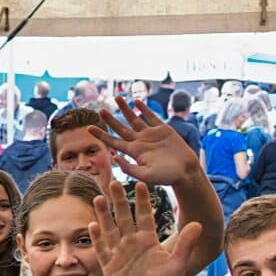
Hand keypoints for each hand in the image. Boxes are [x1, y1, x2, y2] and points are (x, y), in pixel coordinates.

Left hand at [89, 97, 203, 186]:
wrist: (185, 171)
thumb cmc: (166, 176)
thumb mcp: (145, 175)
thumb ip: (129, 168)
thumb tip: (114, 158)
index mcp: (134, 152)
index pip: (113, 142)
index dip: (101, 135)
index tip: (89, 128)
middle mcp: (140, 142)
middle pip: (121, 128)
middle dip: (110, 119)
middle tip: (100, 109)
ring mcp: (151, 135)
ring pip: (134, 119)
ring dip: (125, 109)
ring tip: (117, 98)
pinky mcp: (163, 130)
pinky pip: (151, 117)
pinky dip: (144, 109)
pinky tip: (136, 102)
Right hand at [90, 176, 204, 275]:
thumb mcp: (177, 265)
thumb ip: (186, 245)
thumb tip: (199, 224)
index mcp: (148, 241)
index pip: (144, 216)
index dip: (142, 200)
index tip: (141, 184)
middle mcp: (132, 243)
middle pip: (124, 217)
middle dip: (119, 200)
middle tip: (114, 181)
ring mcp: (119, 252)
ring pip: (110, 229)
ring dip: (105, 214)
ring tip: (99, 198)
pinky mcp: (108, 264)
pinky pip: (102, 248)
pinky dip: (97, 238)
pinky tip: (93, 225)